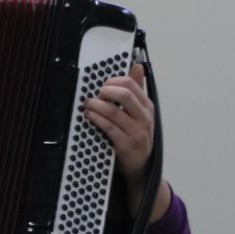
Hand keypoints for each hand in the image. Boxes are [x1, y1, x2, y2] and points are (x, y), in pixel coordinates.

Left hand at [83, 62, 153, 182]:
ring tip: (87, 105)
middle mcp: (144, 117)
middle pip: (125, 95)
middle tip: (96, 95)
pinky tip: (89, 116)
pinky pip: (109, 127)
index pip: (132, 84)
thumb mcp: (140, 114)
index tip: (103, 86)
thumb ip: (136, 91)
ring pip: (114, 112)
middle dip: (105, 91)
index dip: (114, 81)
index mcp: (147, 107)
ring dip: (96, 106)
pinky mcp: (126, 145)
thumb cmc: (136, 137)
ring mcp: (136, 132)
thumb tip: (137, 66)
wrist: (141, 167)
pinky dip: (97, 119)